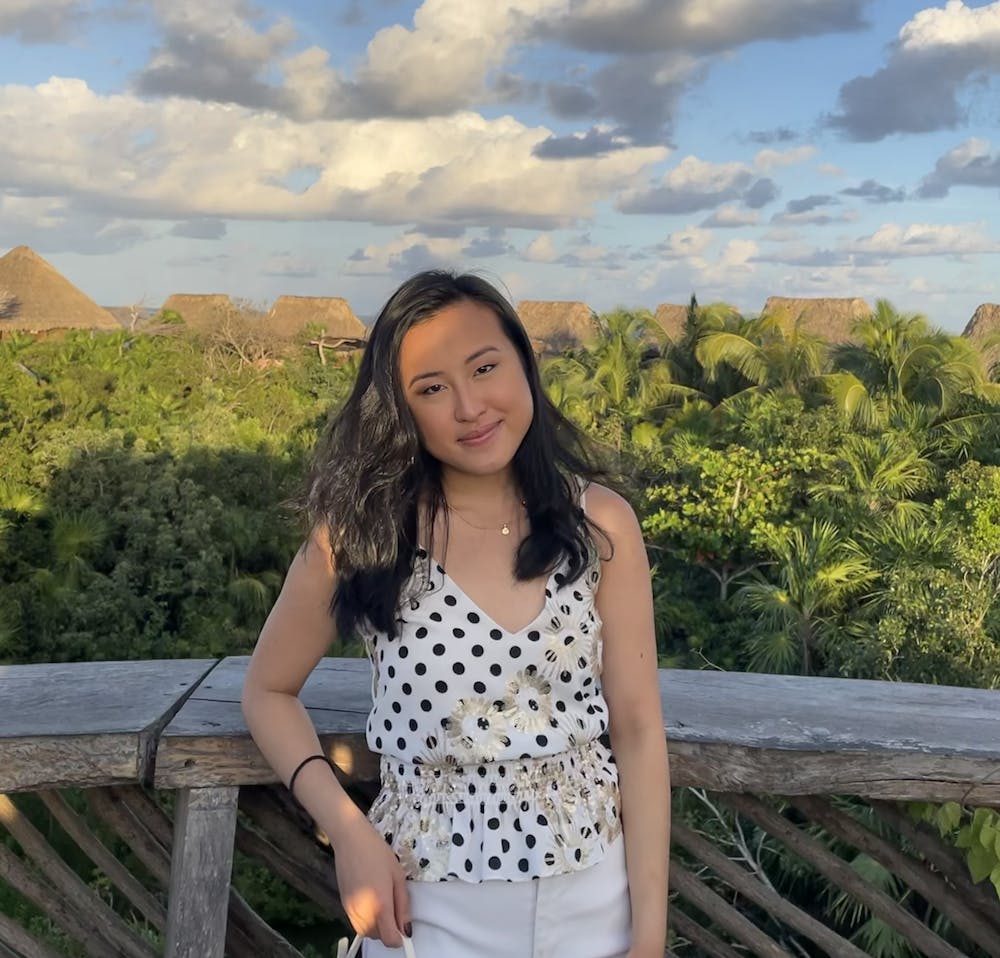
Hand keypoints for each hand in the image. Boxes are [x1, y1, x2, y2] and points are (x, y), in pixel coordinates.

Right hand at [333, 817, 411, 947]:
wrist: (351, 840)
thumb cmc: (378, 853)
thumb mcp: (398, 876)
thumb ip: (403, 905)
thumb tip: (407, 929)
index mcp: (380, 904)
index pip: (390, 939)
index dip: (400, 938)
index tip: (405, 928)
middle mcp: (363, 912)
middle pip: (378, 937)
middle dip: (388, 930)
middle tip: (394, 909)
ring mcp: (350, 910)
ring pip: (366, 932)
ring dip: (377, 927)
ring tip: (383, 903)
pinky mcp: (343, 905)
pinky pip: (357, 923)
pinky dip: (366, 921)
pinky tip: (371, 901)